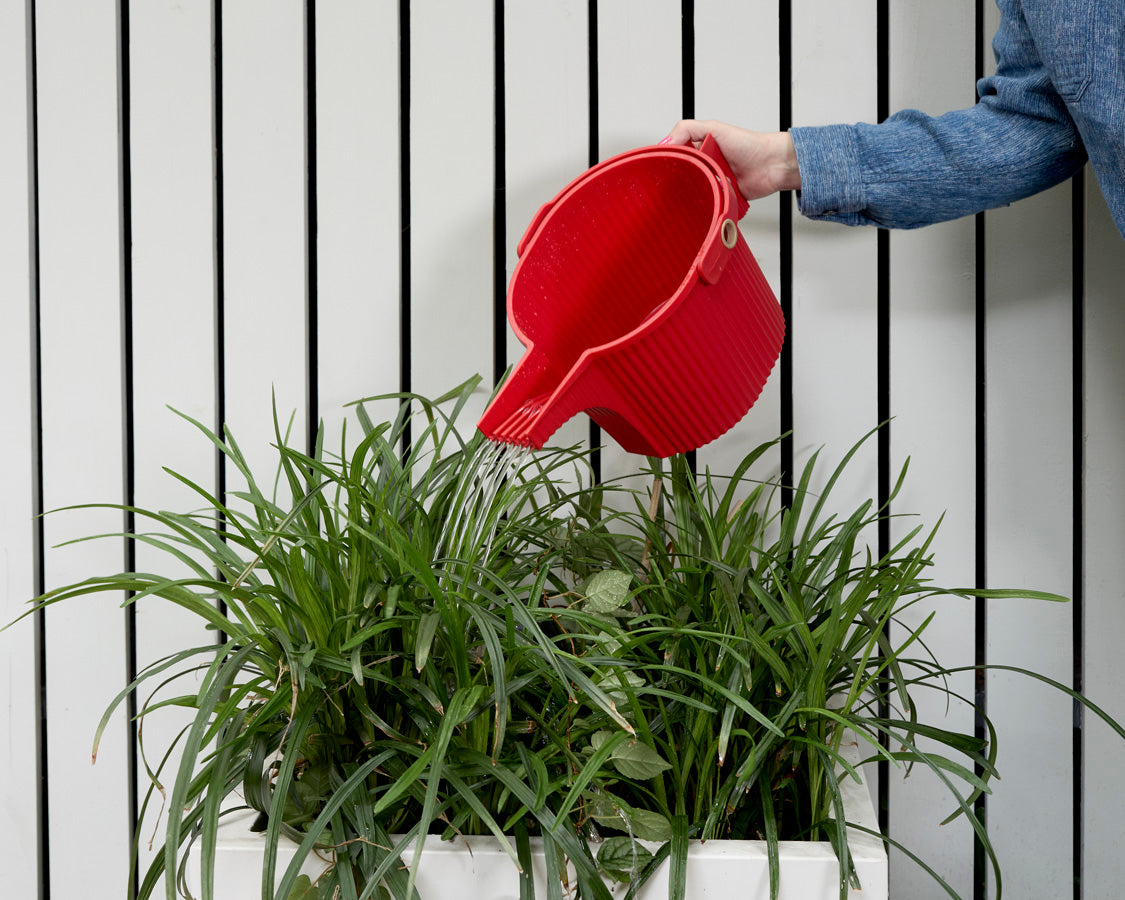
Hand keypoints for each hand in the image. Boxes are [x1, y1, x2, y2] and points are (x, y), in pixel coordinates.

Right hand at [661, 119, 800, 200]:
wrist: (772, 166)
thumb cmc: (750, 145)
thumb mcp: (715, 129)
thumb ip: (687, 129)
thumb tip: (666, 141)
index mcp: (700, 147)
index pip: (676, 154)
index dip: (667, 160)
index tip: (660, 166)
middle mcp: (705, 165)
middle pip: (681, 175)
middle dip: (679, 179)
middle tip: (677, 180)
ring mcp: (712, 181)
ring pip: (692, 191)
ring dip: (693, 191)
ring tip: (695, 187)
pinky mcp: (719, 196)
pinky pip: (706, 203)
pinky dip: (705, 203)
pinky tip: (704, 199)